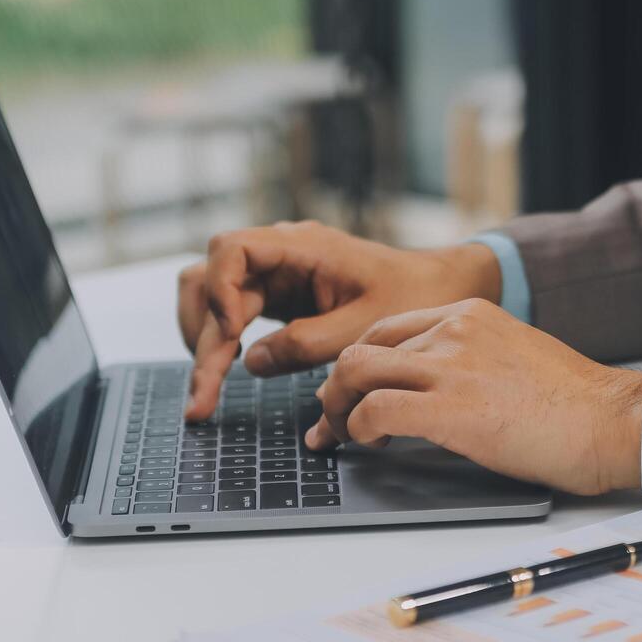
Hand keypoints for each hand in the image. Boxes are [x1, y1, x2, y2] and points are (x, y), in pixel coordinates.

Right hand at [177, 221, 502, 419]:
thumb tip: (252, 362)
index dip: (220, 289)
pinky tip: (221, 377)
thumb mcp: (365, 326)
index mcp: (302, 246)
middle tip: (203, 396)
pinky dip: (220, 345)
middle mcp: (280, 255)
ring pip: (210, 298)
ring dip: (202, 341)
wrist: (440, 289)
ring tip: (206, 392)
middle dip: (200, 336)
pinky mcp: (278, 299)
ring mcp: (275, 276)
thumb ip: (308, 342)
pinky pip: (232, 315)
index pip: (231, 248)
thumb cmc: (413, 295)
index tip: (233, 333)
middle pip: (207, 280)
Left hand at [306, 299, 641, 495]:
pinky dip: (358, 429)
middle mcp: (453, 329)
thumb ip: (468, 360)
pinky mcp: (450, 408)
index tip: (349, 391)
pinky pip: (375, 410)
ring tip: (342, 436)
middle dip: (336, 387)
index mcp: (468, 314)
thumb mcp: (513, 357)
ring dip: (338, 408)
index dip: (359, 363)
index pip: (386, 328)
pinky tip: (370, 444)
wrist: (611, 422)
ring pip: (357, 373)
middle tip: (332, 419)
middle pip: (362, 347)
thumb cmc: (573, 404)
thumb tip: (428, 391)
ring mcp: (450, 366)